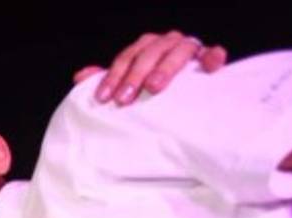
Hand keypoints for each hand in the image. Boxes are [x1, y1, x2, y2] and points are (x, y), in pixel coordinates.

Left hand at [72, 30, 227, 104]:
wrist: (181, 88)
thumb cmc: (149, 85)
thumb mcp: (126, 83)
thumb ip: (106, 79)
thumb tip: (80, 77)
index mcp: (144, 48)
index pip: (126, 58)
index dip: (113, 77)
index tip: (104, 98)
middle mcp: (164, 43)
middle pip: (149, 53)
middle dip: (134, 76)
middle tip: (125, 99)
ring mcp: (187, 48)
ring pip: (177, 50)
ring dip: (165, 67)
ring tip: (154, 87)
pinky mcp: (208, 57)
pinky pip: (212, 53)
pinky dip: (211, 56)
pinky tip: (209, 67)